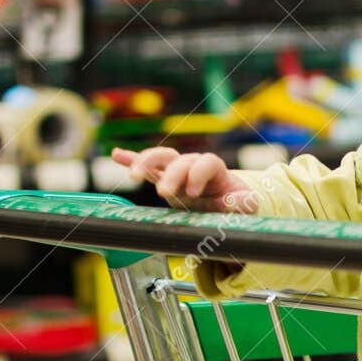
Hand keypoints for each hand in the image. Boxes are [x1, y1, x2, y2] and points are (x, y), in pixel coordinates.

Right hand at [110, 146, 257, 212]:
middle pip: (180, 160)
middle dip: (171, 174)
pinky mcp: (164, 181)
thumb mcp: (245, 206)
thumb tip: (243, 201)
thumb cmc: (235, 204)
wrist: (225, 204)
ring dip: (146, 162)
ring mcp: (176, 172)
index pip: (207, 162)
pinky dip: (131, 159)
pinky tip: (116, 154)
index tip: (194, 192)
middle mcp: (193, 166)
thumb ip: (244, 203)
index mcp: (215, 170)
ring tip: (134, 175)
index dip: (199, 173)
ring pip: (161, 158)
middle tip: (165, 192)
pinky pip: (147, 168)